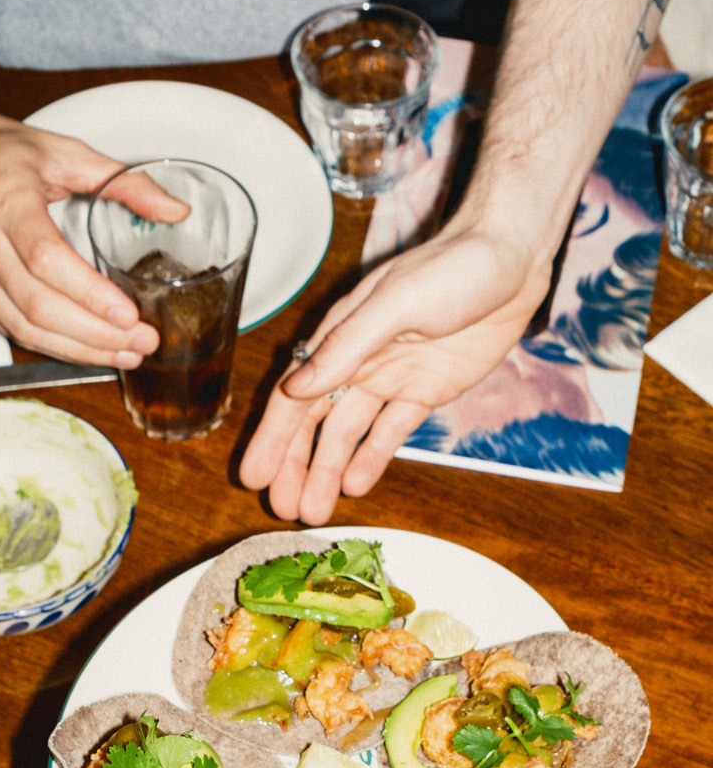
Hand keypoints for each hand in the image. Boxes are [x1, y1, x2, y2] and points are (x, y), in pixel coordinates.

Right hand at [0, 91, 187, 365]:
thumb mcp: (58, 150)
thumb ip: (122, 180)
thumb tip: (175, 210)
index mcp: (5, 200)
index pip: (48, 261)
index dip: (90, 295)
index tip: (130, 315)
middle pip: (41, 308)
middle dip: (97, 336)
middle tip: (142, 343)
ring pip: (27, 329)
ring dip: (80, 350)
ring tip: (123, 354)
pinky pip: (12, 329)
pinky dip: (54, 345)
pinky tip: (87, 349)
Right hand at [239, 219, 551, 524]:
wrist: (513, 256)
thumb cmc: (454, 265)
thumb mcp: (395, 303)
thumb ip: (347, 347)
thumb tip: (298, 387)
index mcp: (341, 337)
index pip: (294, 396)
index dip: (272, 438)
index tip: (254, 476)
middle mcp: (358, 362)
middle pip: (315, 424)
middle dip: (295, 467)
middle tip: (283, 509)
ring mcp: (390, 379)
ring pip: (348, 435)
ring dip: (328, 471)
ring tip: (314, 511)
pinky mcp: (424, 391)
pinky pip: (391, 431)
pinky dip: (372, 458)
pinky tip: (356, 486)